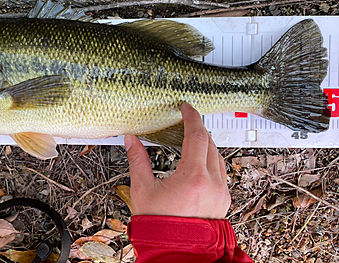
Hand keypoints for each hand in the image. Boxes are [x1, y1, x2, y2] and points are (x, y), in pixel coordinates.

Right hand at [125, 103, 229, 218]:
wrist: (176, 253)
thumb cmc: (160, 227)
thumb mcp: (143, 190)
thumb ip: (138, 161)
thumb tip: (131, 141)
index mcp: (193, 177)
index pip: (197, 136)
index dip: (191, 117)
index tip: (186, 107)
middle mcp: (212, 183)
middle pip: (210, 144)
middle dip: (198, 129)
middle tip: (187, 121)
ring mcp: (221, 193)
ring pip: (219, 157)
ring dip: (207, 145)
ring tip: (192, 140)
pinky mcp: (223, 201)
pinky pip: (222, 172)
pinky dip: (211, 161)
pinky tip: (200, 163)